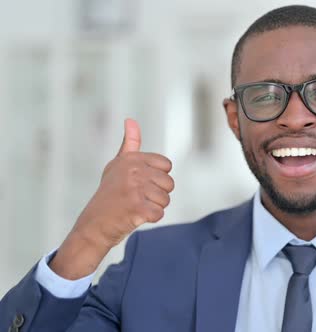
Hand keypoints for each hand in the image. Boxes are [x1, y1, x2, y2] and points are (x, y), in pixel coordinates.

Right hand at [50, 119, 173, 278]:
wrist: (93, 225)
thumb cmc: (109, 195)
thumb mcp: (117, 165)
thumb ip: (129, 144)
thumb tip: (130, 120)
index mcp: (132, 159)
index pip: (166, 166)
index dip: (157, 178)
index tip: (139, 183)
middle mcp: (133, 171)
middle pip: (169, 183)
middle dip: (157, 194)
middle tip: (136, 198)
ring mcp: (134, 189)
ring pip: (166, 199)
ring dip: (153, 207)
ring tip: (135, 207)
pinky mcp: (136, 208)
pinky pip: (159, 213)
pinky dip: (151, 218)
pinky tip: (135, 216)